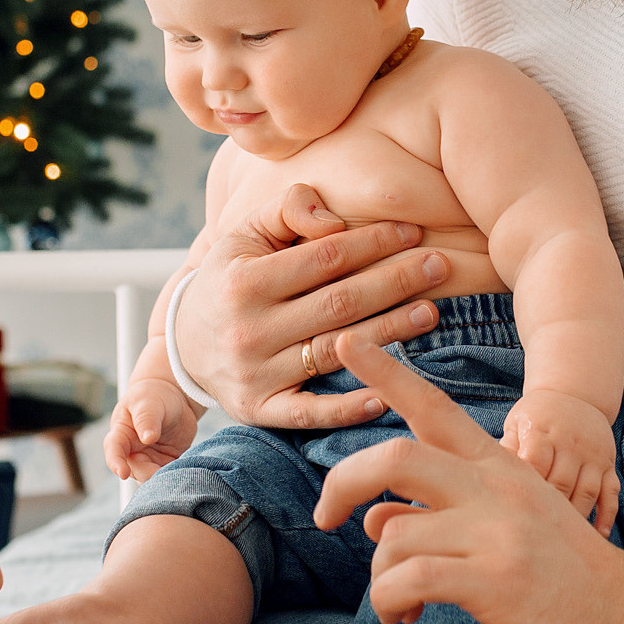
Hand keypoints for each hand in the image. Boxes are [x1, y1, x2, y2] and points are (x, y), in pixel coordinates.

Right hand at [103, 377, 197, 480]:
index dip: (116, 463)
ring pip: (151, 477)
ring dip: (162, 478)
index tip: (122, 473)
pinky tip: (186, 470)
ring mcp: (149, 460)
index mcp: (122, 434)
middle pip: (135, 469)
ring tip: (177, 471)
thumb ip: (146, 418)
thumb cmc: (153, 397)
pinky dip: (176, 476)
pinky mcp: (166, 464)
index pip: (114, 450)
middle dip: (147, 474)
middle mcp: (132, 451)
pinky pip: (169, 475)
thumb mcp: (148, 403)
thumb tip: (148, 438)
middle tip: (163, 472)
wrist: (172, 399)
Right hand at [172, 183, 451, 428]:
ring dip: (390, 331)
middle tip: (441, 265)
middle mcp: (249, 330)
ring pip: (335, 351)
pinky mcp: (260, 410)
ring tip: (432, 311)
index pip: (325, 257)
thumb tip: (335, 220)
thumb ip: (288, 210)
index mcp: (245, 281)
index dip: (372, 242)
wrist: (182, 345)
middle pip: (339, 302)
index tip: (412, 231)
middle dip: (396, 280)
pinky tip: (386, 393)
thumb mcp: (244, 235)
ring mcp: (255, 374)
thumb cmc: (230, 279)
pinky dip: (347, 408)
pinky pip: (310, 412)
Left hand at [314, 336, 623, 623]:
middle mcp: (496, 487)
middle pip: (395, 458)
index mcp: (500, 466)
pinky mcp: (495, 581)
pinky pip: (406, 578)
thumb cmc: (565, 573)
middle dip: (342, 484)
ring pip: (391, 533)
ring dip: (378, 575)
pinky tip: (404, 614)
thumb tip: (374, 520)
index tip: (345, 342)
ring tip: (398, 600)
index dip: (385, 373)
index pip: (434, 408)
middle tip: (324, 518)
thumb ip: (441, 512)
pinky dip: (387, 600)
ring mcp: (497, 532)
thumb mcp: (506, 526)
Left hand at [502, 389, 620, 531]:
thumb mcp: (516, 424)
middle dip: (550, 513)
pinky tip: (598, 536)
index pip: (536, 464)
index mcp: (542, 432)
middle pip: (562, 483)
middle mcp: (571, 443)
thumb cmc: (535, 416)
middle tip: (534, 541)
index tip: (514, 516)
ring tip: (562, 545)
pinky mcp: (609, 464)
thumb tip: (482, 479)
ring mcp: (592, 455)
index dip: (526, 490)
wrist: (574, 395)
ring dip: (577, 519)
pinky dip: (607, 516)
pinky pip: (612, 492)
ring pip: (588, 491)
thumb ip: (504, 450)